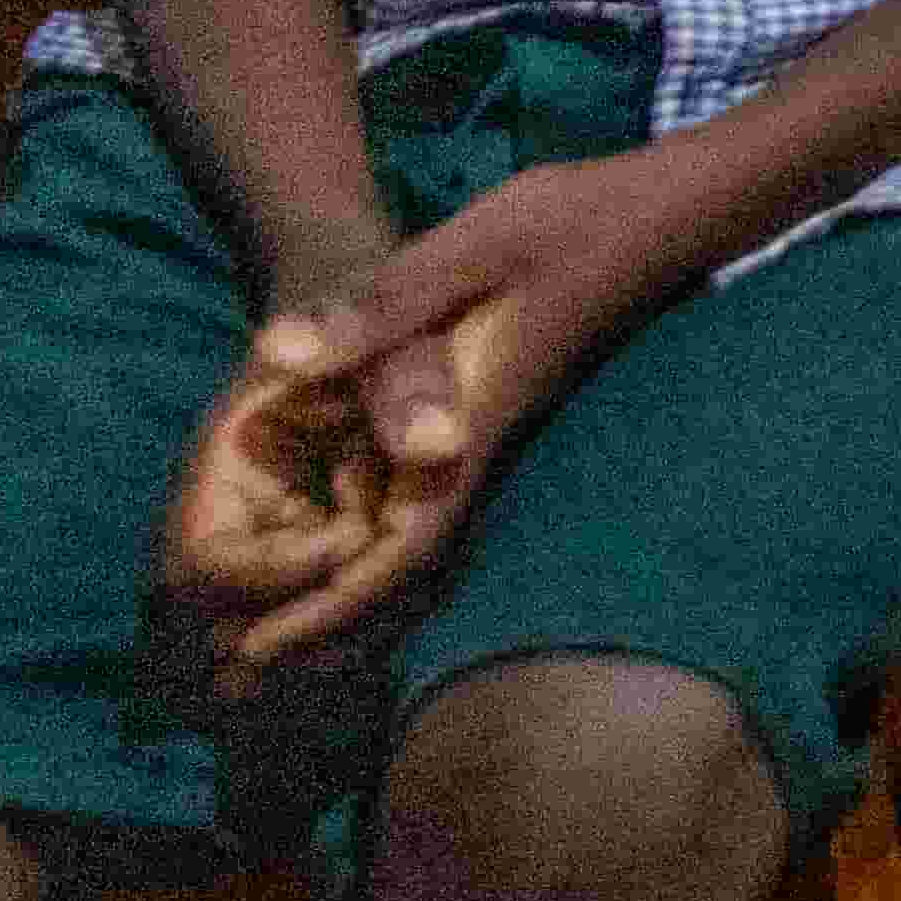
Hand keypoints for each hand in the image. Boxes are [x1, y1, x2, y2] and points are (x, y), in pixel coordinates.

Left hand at [166, 159, 696, 671]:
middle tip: (238, 684)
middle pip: (406, 569)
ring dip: (348, 603)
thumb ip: (379, 307)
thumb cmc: (571, 224)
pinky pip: (425, 509)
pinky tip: (338, 559)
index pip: (403, 544)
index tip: (260, 650)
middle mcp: (480, 447)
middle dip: (326, 631)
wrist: (662, 216)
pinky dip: (377, 552)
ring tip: (271, 644)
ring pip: (417, 547)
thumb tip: (275, 357)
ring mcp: (489, 438)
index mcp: (468, 423)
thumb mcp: (466, 250)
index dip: (330, 606)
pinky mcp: (489, 419)